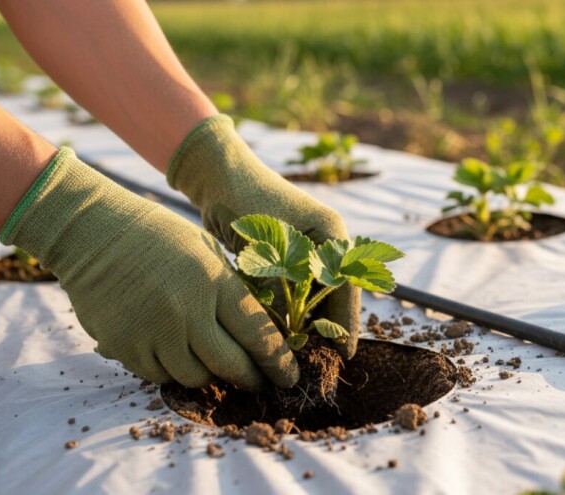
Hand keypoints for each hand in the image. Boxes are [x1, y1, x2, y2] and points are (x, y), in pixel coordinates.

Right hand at [1, 148, 297, 389]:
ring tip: (213, 362)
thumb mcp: (208, 254)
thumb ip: (233, 293)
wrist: (93, 232)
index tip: (289, 377)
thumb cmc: (161, 239)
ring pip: (196, 377)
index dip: (278, 362)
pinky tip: (175, 353)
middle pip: (231, 365)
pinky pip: (159, 376)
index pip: (259, 335)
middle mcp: (187, 311)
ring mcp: (154, 331)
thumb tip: (262, 336)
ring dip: (209, 374)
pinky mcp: (124, 346)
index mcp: (215, 282)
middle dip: (251, 378)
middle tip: (259, 382)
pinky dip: (172, 370)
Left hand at [167, 115, 361, 358]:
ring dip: (309, 322)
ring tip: (304, 356)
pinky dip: (292, 310)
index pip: (347, 287)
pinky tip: (285, 334)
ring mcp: (310, 247)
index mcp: (333, 233)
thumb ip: (280, 290)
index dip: (346, 324)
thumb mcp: (266, 248)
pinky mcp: (289, 255)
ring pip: (316, 296)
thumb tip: (288, 335)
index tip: (345, 355)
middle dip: (329, 328)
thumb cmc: (243, 201)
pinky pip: (298, 290)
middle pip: (336, 295)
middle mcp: (328, 241)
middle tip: (324, 363)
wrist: (216, 174)